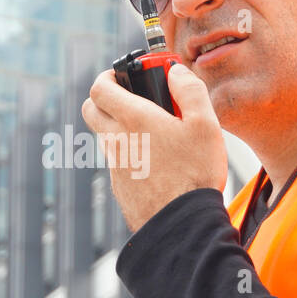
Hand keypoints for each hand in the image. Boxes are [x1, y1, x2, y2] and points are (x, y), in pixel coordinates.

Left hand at [80, 62, 228, 233]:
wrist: (182, 225)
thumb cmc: (194, 174)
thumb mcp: (205, 125)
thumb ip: (190, 90)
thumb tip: (176, 72)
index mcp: (133, 120)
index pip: (99, 88)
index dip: (107, 77)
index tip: (122, 76)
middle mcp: (116, 141)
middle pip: (91, 110)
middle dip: (105, 98)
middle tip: (131, 98)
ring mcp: (115, 167)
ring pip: (105, 137)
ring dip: (120, 128)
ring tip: (155, 134)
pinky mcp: (119, 188)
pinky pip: (118, 163)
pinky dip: (130, 155)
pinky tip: (157, 163)